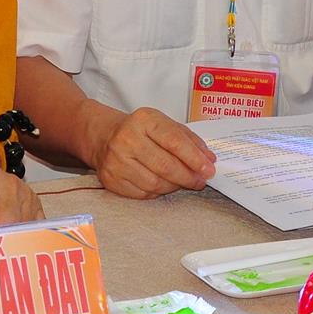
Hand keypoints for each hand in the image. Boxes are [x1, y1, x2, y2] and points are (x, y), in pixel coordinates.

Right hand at [84, 106, 215, 198]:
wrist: (104, 136)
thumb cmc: (140, 131)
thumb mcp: (165, 124)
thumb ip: (189, 140)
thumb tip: (208, 160)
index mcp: (144, 120)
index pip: (174, 141)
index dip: (194, 158)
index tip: (208, 170)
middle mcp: (127, 138)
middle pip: (165, 165)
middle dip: (188, 176)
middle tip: (200, 181)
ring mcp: (116, 160)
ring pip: (155, 183)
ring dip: (174, 186)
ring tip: (182, 182)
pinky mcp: (111, 179)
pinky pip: (143, 193)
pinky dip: (158, 192)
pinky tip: (164, 185)